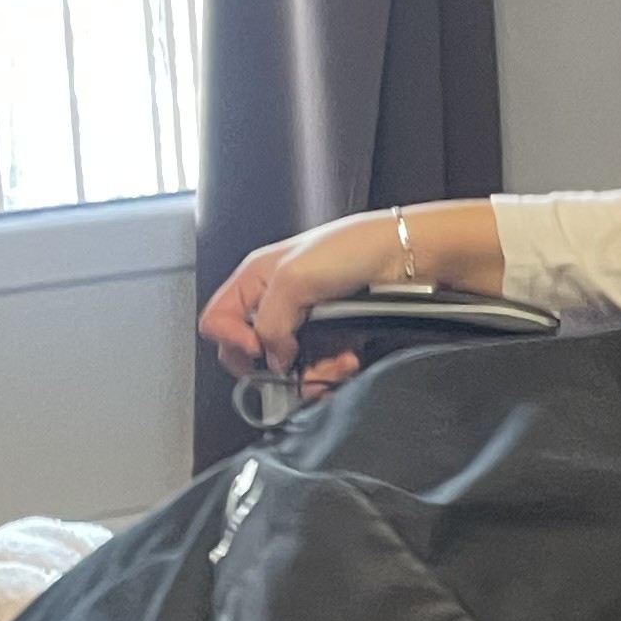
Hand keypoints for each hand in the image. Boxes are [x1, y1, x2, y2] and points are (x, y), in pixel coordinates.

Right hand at [197, 213, 405, 394]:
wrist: (403, 256)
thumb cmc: (352, 248)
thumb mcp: (294, 279)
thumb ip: (269, 322)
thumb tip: (271, 356)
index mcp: (255, 279)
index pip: (216, 321)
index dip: (230, 340)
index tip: (256, 349)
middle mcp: (275, 300)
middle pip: (253, 351)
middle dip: (275, 366)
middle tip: (293, 366)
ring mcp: (304, 320)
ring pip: (289, 367)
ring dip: (312, 372)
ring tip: (335, 361)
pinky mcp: (331, 335)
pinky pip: (319, 367)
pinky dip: (333, 370)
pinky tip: (347, 359)